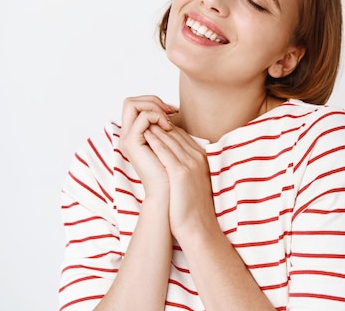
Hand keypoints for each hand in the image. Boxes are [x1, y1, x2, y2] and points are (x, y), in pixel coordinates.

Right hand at [119, 95, 177, 195]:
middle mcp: (127, 135)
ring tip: (169, 122)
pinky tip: (168, 127)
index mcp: (135, 134)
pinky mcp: (132, 142)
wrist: (168, 191)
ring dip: (155, 108)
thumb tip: (171, 110)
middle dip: (153, 101)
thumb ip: (165, 127)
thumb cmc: (172, 170)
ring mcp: (127, 138)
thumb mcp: (169, 142)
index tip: (172, 112)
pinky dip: (156, 116)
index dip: (154, 103)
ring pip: (132, 104)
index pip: (136, 105)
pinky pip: (142, 117)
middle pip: (130, 101)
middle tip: (170, 112)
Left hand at [142, 124, 215, 241]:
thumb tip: (173, 162)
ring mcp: (190, 164)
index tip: (153, 126)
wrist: (198, 226)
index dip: (167, 129)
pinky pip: (165, 150)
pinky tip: (144, 135)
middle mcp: (198, 158)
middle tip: (145, 119)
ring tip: (142, 122)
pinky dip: (154, 140)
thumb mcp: (194, 181)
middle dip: (160, 125)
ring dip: (155, 129)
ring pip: (170, 138)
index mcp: (202, 159)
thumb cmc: (193, 207)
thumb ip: (187, 167)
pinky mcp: (180, 172)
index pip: (183, 136)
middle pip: (176, 133)